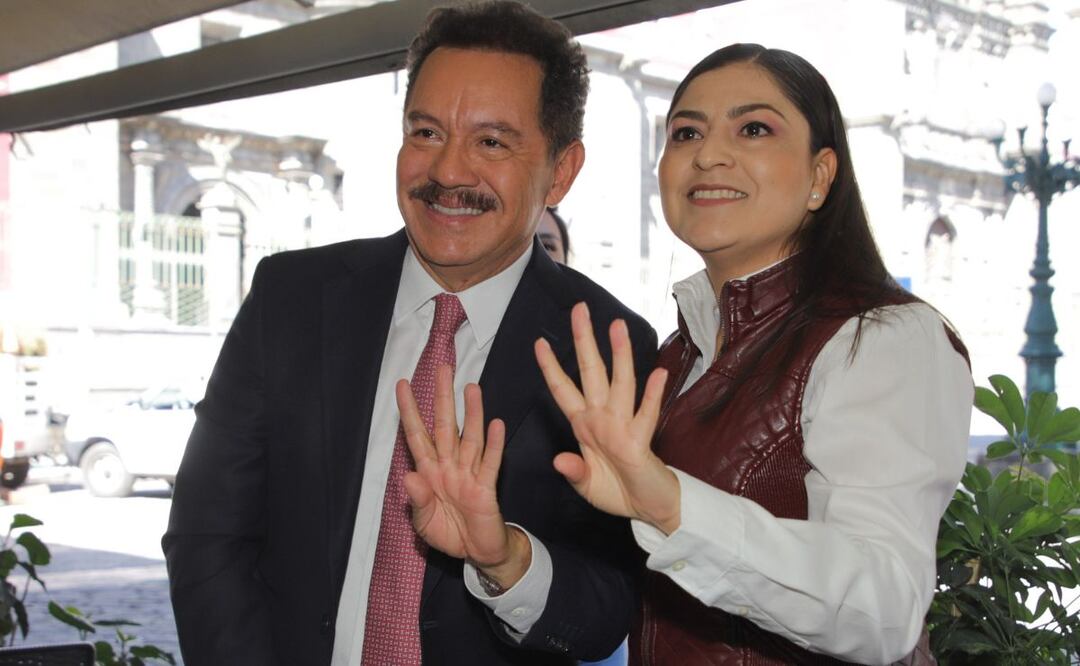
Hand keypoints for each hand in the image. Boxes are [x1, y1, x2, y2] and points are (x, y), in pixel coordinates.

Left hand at [397, 366, 530, 587]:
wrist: (477, 553)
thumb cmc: (448, 533)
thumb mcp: (424, 522)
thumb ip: (417, 500)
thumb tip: (407, 477)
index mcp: (429, 471)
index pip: (417, 435)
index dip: (409, 411)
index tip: (402, 385)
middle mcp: (449, 466)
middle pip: (445, 426)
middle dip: (443, 398)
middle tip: (444, 369)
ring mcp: (469, 474)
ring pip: (469, 438)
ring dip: (471, 413)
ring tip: (472, 388)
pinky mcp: (486, 487)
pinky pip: (490, 463)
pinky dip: (493, 445)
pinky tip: (496, 425)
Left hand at [535, 302, 680, 533]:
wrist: (651, 509)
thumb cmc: (618, 491)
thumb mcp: (586, 485)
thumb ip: (573, 471)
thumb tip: (558, 459)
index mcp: (585, 425)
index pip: (564, 390)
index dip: (551, 368)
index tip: (539, 342)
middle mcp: (603, 418)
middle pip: (592, 372)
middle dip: (584, 341)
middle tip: (579, 309)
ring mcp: (623, 427)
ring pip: (621, 384)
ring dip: (620, 356)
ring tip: (617, 327)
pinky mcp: (641, 442)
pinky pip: (647, 415)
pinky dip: (653, 395)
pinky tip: (659, 374)